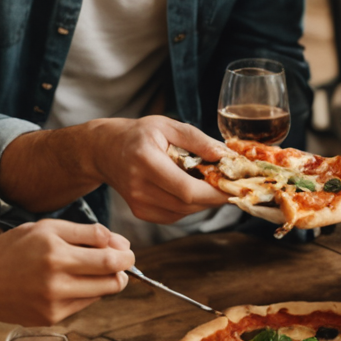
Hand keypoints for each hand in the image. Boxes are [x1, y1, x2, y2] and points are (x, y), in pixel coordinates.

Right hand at [0, 219, 134, 328]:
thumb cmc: (12, 251)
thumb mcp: (43, 228)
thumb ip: (83, 233)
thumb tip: (118, 242)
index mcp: (54, 248)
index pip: (107, 251)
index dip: (123, 250)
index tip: (125, 249)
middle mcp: (56, 276)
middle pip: (112, 274)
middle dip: (125, 266)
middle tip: (124, 261)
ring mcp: (55, 300)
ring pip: (104, 291)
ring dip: (110, 280)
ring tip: (99, 271)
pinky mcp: (53, 317)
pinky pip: (86, 303)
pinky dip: (89, 292)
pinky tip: (75, 283)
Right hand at [90, 116, 230, 224]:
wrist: (104, 150)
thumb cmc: (137, 134)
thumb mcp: (167, 125)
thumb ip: (197, 139)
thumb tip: (225, 156)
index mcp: (145, 160)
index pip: (186, 189)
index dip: (214, 193)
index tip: (235, 187)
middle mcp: (139, 186)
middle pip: (187, 204)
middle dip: (214, 197)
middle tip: (231, 185)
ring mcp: (137, 203)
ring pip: (183, 212)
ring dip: (203, 201)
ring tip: (211, 183)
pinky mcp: (140, 212)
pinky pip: (174, 215)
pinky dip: (189, 205)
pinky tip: (191, 189)